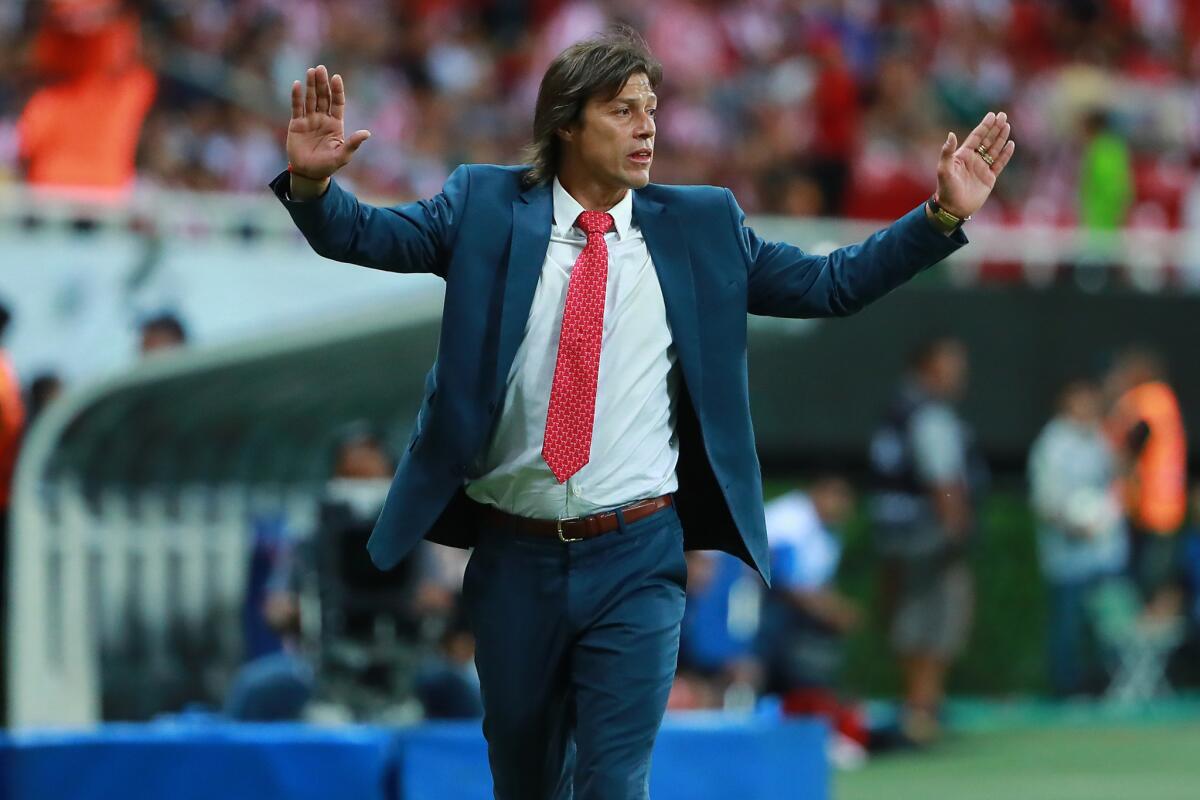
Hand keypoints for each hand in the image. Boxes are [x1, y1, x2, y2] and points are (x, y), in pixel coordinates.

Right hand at [286, 65, 370, 191]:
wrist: (309, 173)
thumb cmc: (328, 165)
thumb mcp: (342, 155)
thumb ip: (353, 143)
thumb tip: (367, 133)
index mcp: (335, 124)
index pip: (337, 103)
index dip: (337, 90)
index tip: (336, 78)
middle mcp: (323, 118)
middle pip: (323, 97)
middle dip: (322, 83)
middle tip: (320, 68)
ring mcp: (309, 120)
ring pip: (310, 99)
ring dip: (310, 85)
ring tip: (311, 71)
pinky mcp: (296, 124)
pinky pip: (297, 107)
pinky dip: (296, 96)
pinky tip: (297, 85)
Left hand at [935, 111, 1014, 218]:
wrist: (954, 209)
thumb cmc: (946, 189)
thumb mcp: (944, 170)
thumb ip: (947, 152)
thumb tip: (951, 134)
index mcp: (963, 155)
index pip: (976, 137)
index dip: (984, 126)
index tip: (992, 115)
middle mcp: (973, 159)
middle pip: (987, 140)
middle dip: (995, 128)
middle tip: (1003, 115)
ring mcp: (982, 168)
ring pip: (994, 149)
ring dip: (1001, 138)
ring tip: (1007, 125)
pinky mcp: (989, 178)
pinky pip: (999, 163)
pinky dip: (1005, 154)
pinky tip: (1011, 144)